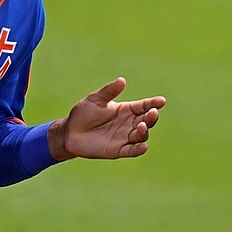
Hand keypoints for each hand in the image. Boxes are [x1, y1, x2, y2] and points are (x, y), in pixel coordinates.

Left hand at [48, 77, 165, 160]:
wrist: (70, 132)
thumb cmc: (83, 113)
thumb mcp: (95, 99)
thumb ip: (109, 91)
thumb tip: (122, 80)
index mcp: (126, 109)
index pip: (144, 106)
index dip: (153, 103)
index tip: (161, 101)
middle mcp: (128, 124)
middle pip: (147, 120)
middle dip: (152, 117)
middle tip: (152, 112)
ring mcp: (124, 137)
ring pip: (142, 135)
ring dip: (145, 131)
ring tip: (142, 126)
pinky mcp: (118, 150)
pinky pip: (132, 151)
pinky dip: (139, 149)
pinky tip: (143, 146)